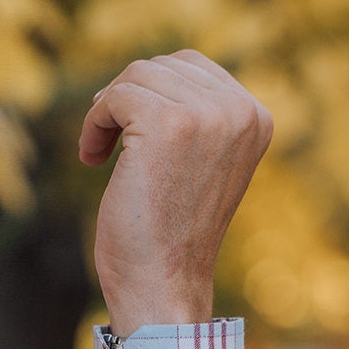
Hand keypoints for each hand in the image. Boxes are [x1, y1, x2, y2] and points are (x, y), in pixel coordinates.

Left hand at [78, 49, 271, 337]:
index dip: (148, 93)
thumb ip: (195, 117)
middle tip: (109, 145)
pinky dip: (93, 123)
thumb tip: (148, 71)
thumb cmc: (171, 232)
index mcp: (256, 118)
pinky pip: (114, 95)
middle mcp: (240, 111)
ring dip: (105, 112)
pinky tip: (92, 158)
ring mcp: (208, 115)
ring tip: (100, 154)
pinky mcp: (169, 125)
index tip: (129, 133)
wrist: (164, 283)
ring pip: (135, 77)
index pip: (190, 66)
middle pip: (160, 66)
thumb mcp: (200, 163)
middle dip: (124, 100)